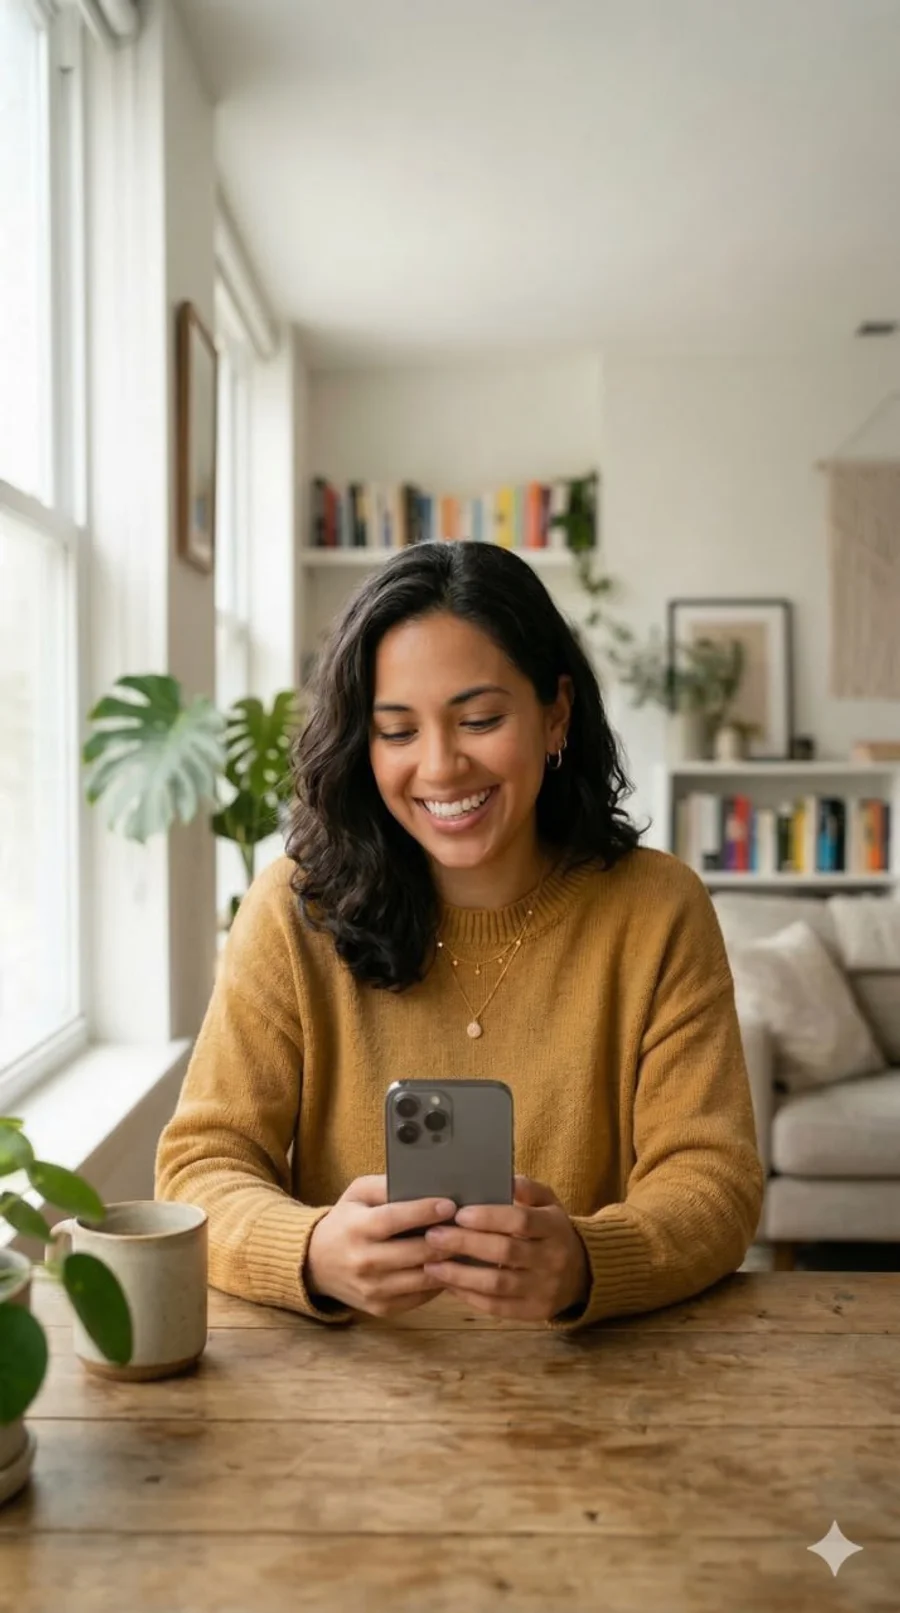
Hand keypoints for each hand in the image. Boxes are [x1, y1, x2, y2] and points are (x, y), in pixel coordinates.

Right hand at [304, 1174, 457, 1318]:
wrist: (315, 1264)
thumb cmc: (345, 1222)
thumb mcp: (356, 1194)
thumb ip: (385, 1186)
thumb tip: (422, 1183)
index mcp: (356, 1229)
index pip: (393, 1220)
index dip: (423, 1212)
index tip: (449, 1205)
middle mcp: (363, 1261)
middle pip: (415, 1252)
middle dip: (446, 1239)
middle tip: (468, 1227)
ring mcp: (372, 1289)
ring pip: (423, 1278)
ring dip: (448, 1263)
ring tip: (465, 1247)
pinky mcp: (381, 1308)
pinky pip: (420, 1296)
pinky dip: (439, 1282)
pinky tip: (449, 1266)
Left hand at [422, 1175, 590, 1321]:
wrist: (582, 1273)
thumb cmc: (552, 1231)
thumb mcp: (549, 1203)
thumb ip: (528, 1189)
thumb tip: (506, 1178)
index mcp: (555, 1227)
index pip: (521, 1221)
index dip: (489, 1218)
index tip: (459, 1213)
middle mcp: (552, 1259)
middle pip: (505, 1252)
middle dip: (465, 1244)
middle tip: (434, 1236)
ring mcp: (544, 1289)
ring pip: (497, 1284)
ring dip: (460, 1275)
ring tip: (431, 1265)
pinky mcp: (533, 1312)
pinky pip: (497, 1307)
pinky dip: (469, 1296)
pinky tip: (448, 1284)